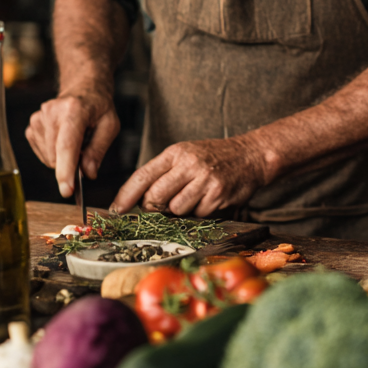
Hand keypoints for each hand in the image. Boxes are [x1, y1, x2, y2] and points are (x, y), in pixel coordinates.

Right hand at [26, 89, 119, 198]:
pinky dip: (55, 153)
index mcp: (74, 110)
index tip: (68, 190)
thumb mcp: (110, 126)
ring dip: (64, 158)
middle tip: (85, 148)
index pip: (66, 145)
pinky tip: (63, 139)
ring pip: (48, 158)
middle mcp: (51, 113)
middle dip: (72, 162)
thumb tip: (88, 173)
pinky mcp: (32, 126)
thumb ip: (98, 150)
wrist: (83, 88)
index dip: (66, 170)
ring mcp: (38, 118)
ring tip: (76, 139)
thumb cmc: (99, 107)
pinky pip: (42, 153)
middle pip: (56, 156)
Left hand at [111, 136, 264, 217]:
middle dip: (155, 207)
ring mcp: (204, 179)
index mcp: (176, 152)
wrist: (251, 155)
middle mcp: (189, 164)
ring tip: (194, 196)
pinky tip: (209, 198)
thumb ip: (164, 173)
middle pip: (155, 197)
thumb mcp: (187, 154)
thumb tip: (139, 199)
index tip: (116, 209)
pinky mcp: (218, 194)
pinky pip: (197, 214)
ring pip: (176, 209)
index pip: (143, 176)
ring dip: (181, 209)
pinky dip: (201, 211)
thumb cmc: (215, 157)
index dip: (126, 195)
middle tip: (163, 205)